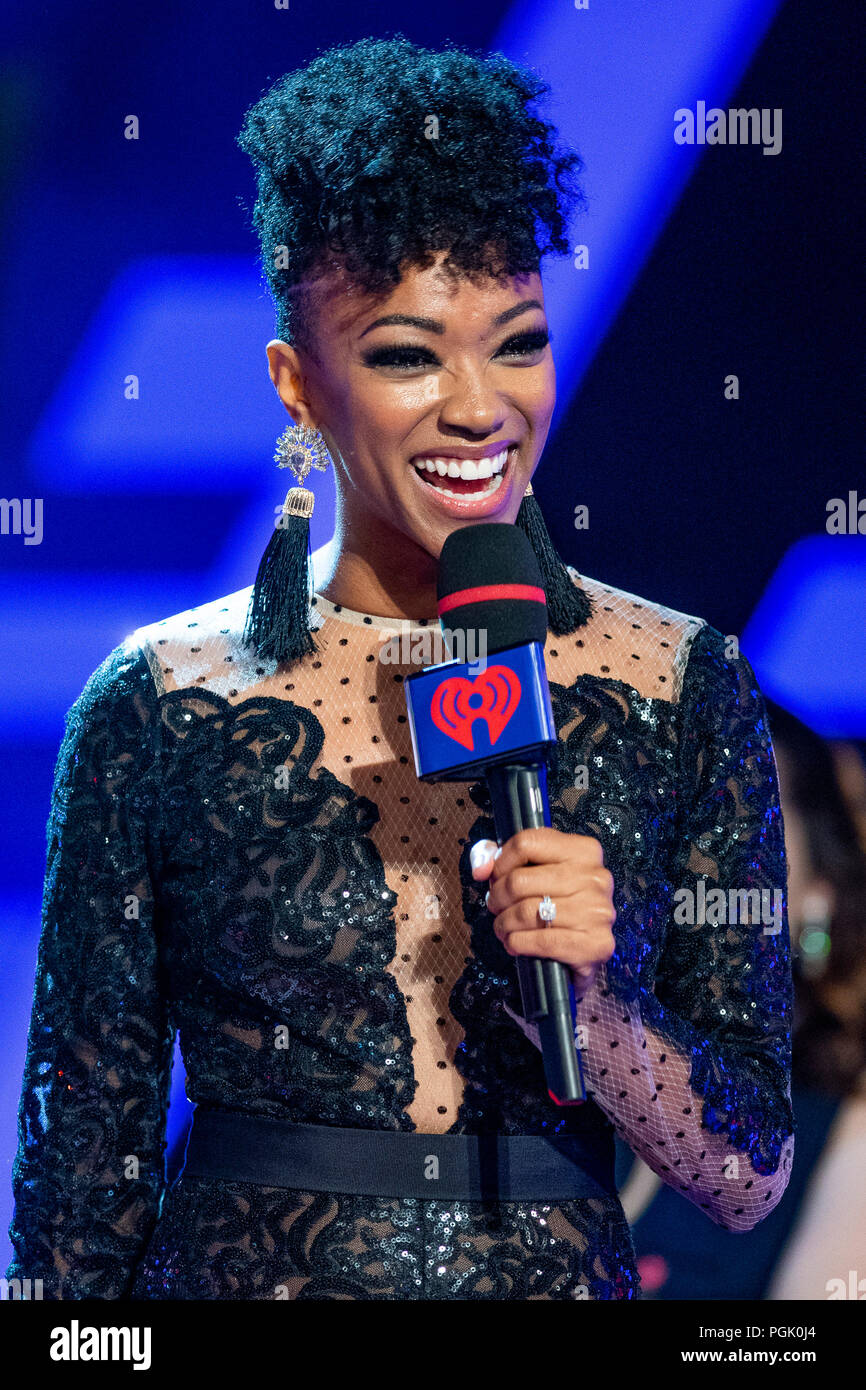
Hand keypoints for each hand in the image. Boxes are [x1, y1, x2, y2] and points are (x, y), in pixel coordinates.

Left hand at [469, 827, 616, 1001]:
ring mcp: (598, 911)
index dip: (500, 862)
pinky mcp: (596, 943)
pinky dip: (517, 943)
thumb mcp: (535, 870)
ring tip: (503, 927)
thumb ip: (499, 858)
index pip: (527, 843)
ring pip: (526, 912)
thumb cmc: (558, 904)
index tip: (494, 876)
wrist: (588, 948)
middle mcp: (595, 878)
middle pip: (520, 880)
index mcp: (583, 851)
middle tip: (496, 906)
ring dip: (504, 923)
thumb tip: (482, 868)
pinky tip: (514, 943)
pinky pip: (541, 941)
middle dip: (497, 897)